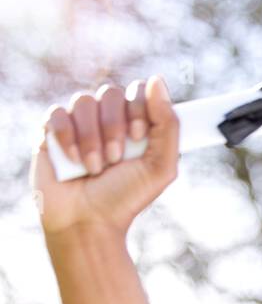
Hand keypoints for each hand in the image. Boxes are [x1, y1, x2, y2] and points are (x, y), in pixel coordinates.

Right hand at [29, 76, 178, 240]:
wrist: (88, 223)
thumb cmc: (124, 199)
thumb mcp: (160, 168)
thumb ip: (168, 126)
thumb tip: (157, 80)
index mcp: (135, 125)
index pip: (139, 92)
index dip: (139, 108)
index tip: (138, 137)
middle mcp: (108, 119)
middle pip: (111, 92)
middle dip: (115, 127)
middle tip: (116, 159)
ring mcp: (79, 123)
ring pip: (84, 101)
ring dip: (92, 138)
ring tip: (94, 168)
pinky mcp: (52, 130)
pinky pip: (58, 113)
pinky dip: (68, 138)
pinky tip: (74, 162)